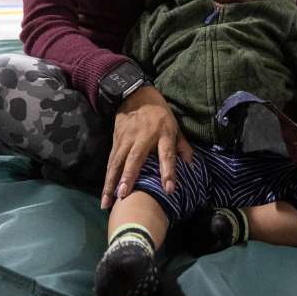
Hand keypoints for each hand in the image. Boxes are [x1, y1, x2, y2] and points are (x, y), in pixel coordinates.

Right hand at [101, 86, 193, 209]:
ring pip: (117, 162)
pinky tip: (105, 192)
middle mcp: (142, 137)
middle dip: (128, 177)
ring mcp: (126, 139)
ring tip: (108, 201)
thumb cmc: (159, 114)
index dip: (168, 171)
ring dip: (111, 182)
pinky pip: (111, 161)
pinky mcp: (116, 141)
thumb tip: (190, 166)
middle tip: (123, 195)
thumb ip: (182, 146)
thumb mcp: (175, 126)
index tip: (169, 189)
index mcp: (163, 134)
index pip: (166, 154)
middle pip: (135, 159)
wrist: (135, 94)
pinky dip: (107, 177)